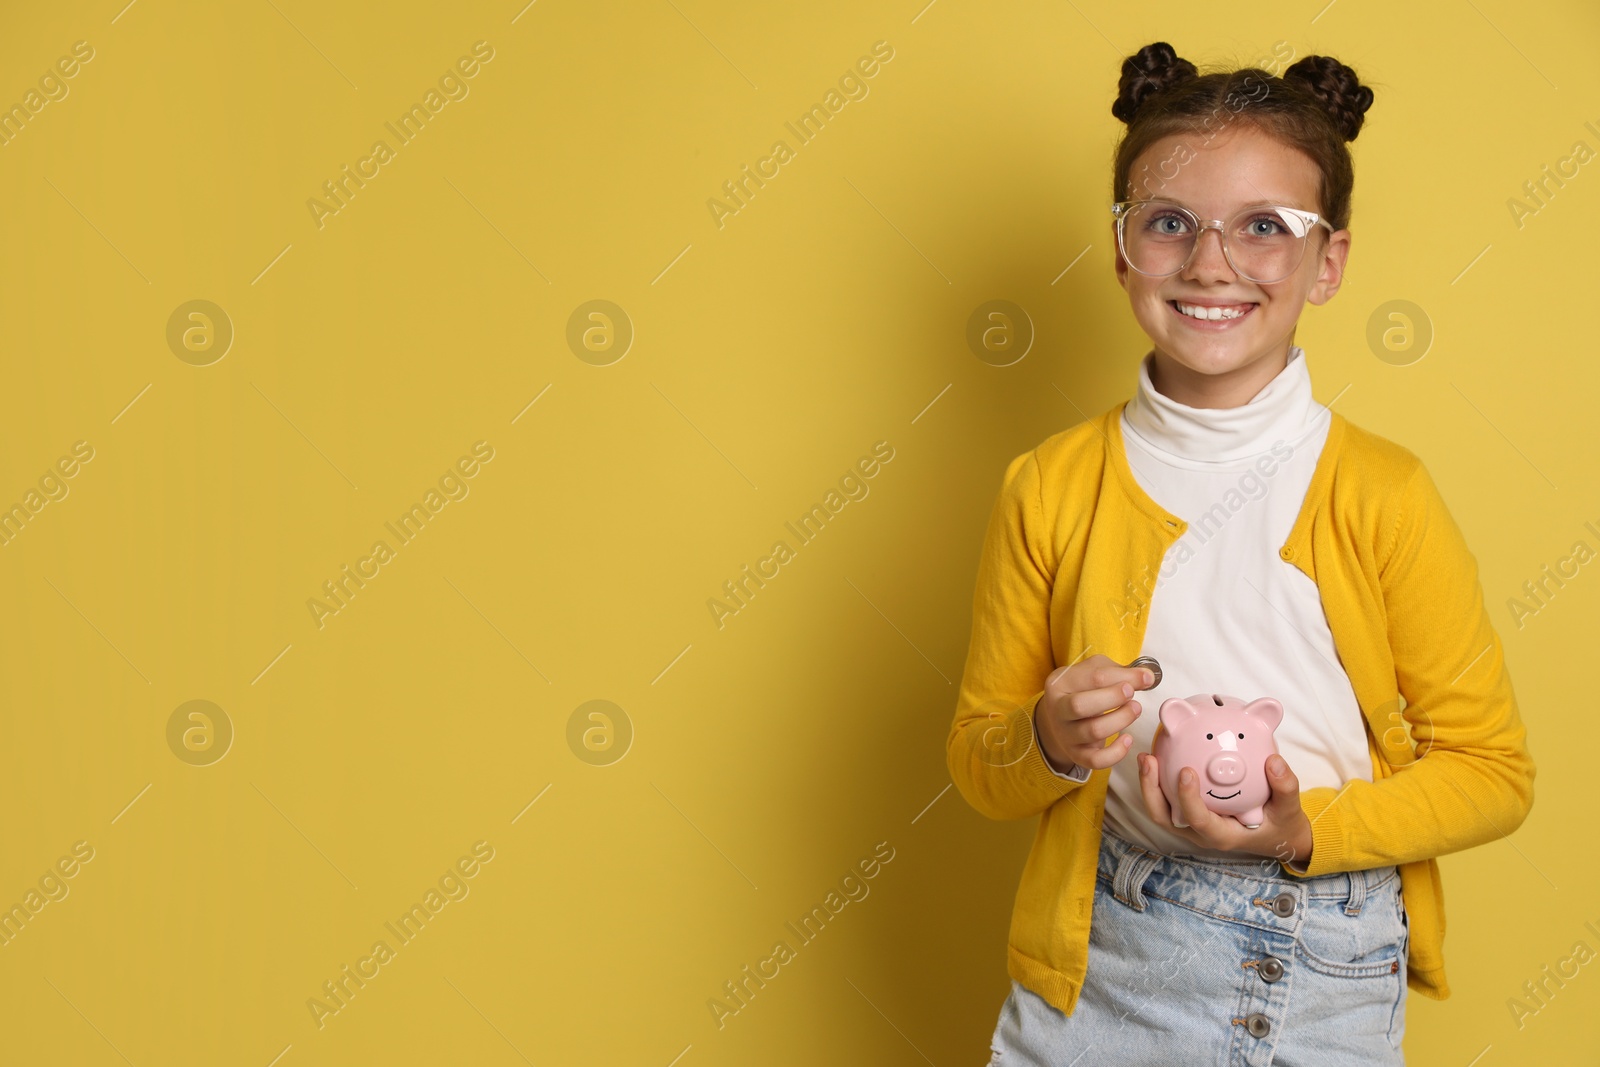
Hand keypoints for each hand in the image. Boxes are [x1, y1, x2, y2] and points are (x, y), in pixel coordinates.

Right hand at [1035, 655, 1155, 773]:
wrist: (1062, 720)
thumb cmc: (1083, 691)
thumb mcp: (1094, 673)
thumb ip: (1120, 672)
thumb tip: (1147, 678)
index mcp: (1058, 684)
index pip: (1091, 677)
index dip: (1123, 677)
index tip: (1146, 678)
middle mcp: (1057, 710)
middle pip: (1080, 706)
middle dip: (1112, 698)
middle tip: (1131, 694)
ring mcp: (1065, 735)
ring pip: (1093, 731)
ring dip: (1120, 720)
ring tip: (1134, 709)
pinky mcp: (1076, 755)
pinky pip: (1096, 760)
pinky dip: (1116, 753)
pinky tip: (1127, 739)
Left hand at [1136, 750, 1313, 868]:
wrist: (1278, 836)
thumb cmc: (1281, 824)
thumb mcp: (1291, 809)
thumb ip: (1285, 786)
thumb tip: (1274, 761)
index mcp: (1223, 835)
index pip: (1198, 820)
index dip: (1187, 798)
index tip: (1186, 771)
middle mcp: (1202, 832)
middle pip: (1165, 817)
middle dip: (1151, 790)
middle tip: (1150, 759)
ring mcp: (1193, 825)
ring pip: (1161, 809)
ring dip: (1149, 784)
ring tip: (1146, 755)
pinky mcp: (1190, 814)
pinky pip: (1168, 799)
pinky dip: (1160, 781)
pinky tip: (1160, 754)